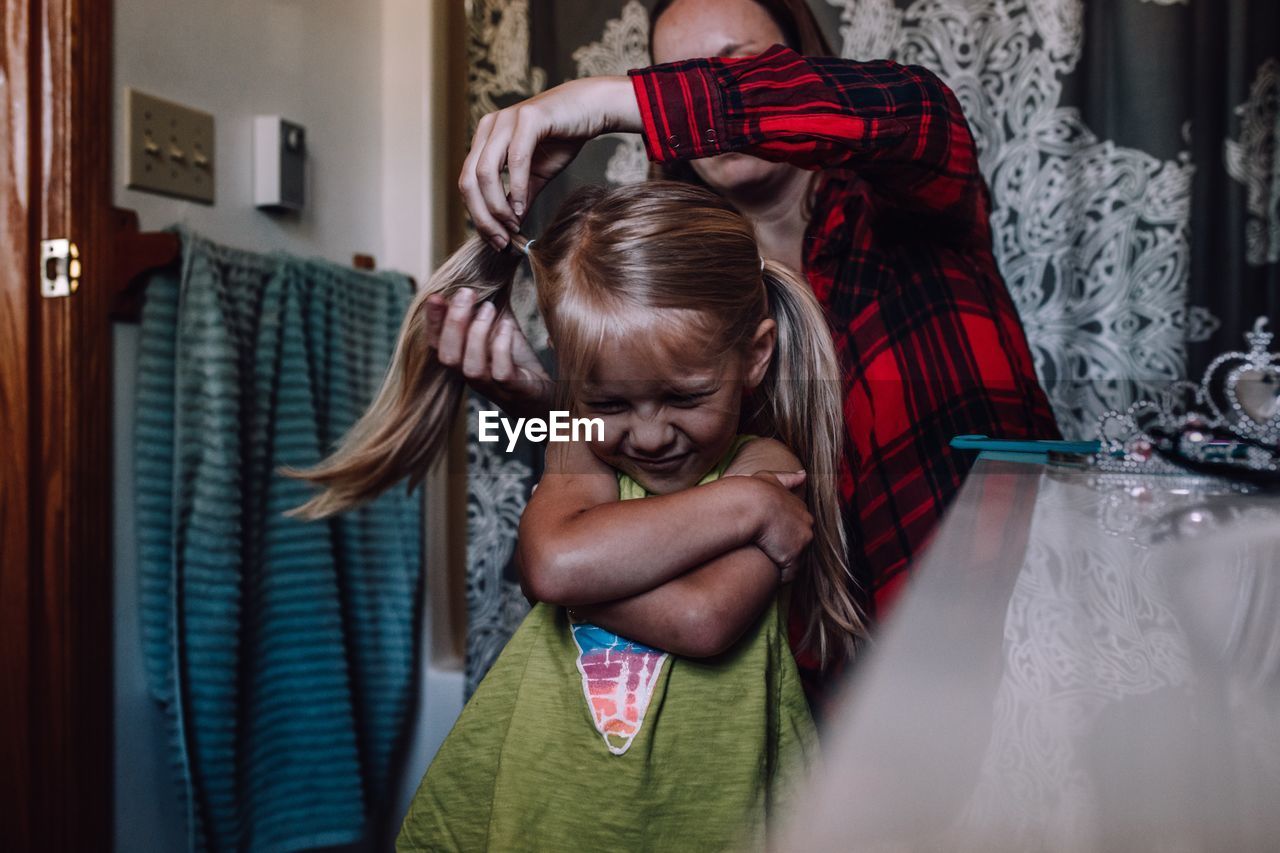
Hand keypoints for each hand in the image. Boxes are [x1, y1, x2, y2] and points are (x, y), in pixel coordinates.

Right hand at [427, 287, 553, 418]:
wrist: (546, 395)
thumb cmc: (519, 361)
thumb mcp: (500, 331)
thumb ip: (486, 310)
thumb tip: (477, 275)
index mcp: (463, 362)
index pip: (436, 345)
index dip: (432, 322)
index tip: (435, 296)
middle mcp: (472, 378)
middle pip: (447, 356)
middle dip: (453, 323)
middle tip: (467, 292)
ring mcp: (493, 388)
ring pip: (470, 367)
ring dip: (476, 333)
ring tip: (488, 308)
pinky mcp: (515, 391)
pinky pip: (501, 372)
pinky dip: (501, 347)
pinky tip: (507, 326)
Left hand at [459, 76, 641, 249]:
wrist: (591, 109)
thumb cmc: (563, 138)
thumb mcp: (536, 175)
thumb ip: (519, 196)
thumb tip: (508, 225)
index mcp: (485, 139)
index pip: (467, 183)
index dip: (478, 215)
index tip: (496, 240)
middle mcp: (489, 127)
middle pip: (469, 180)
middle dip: (483, 216)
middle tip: (501, 240)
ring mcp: (506, 119)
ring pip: (486, 172)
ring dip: (497, 206)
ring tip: (513, 226)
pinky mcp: (528, 117)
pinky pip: (515, 159)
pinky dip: (517, 187)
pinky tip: (523, 207)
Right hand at [746, 470, 812, 582]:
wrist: (751, 505)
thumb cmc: (754, 491)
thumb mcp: (769, 479)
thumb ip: (787, 478)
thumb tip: (803, 474)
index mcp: (801, 509)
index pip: (798, 527)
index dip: (784, 535)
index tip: (771, 539)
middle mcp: (807, 526)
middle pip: (801, 545)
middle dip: (787, 551)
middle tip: (768, 554)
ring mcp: (802, 542)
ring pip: (796, 560)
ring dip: (783, 564)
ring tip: (767, 566)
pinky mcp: (793, 557)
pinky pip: (788, 574)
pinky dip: (779, 576)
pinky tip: (767, 574)